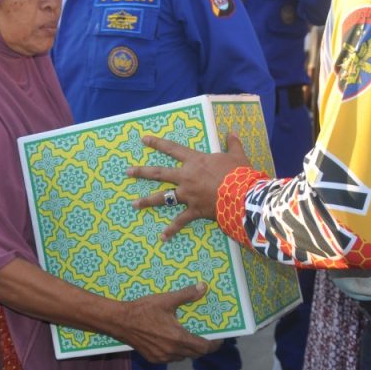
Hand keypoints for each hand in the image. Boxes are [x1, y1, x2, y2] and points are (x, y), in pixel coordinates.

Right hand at [112, 283, 218, 362]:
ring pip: (183, 356)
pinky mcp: (153, 359)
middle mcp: (172, 351)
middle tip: (206, 336)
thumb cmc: (143, 309)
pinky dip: (176, 351)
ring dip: (189, 349)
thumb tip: (203, 287)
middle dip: (203, 346)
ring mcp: (162, 357)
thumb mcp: (166, 299)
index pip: (203, 347)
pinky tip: (172, 340)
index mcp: (178, 338)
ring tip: (189, 336)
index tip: (219, 338)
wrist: (120, 321)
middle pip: (195, 354)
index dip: (214, 344)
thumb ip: (186, 295)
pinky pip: (171, 358)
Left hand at [129, 133, 249, 239]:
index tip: (143, 139)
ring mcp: (188, 194)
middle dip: (142, 172)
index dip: (157, 143)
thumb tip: (232, 132)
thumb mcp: (237, 155)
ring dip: (147, 201)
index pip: (172, 149)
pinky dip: (171, 230)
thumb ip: (233, 144)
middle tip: (127, 171)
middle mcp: (186, 177)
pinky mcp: (194, 210)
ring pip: (163, 197)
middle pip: (159, 173)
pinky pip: (180, 221)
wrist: (242, 195)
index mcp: (195, 161)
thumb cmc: (239, 174)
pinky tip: (162, 237)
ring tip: (133, 204)